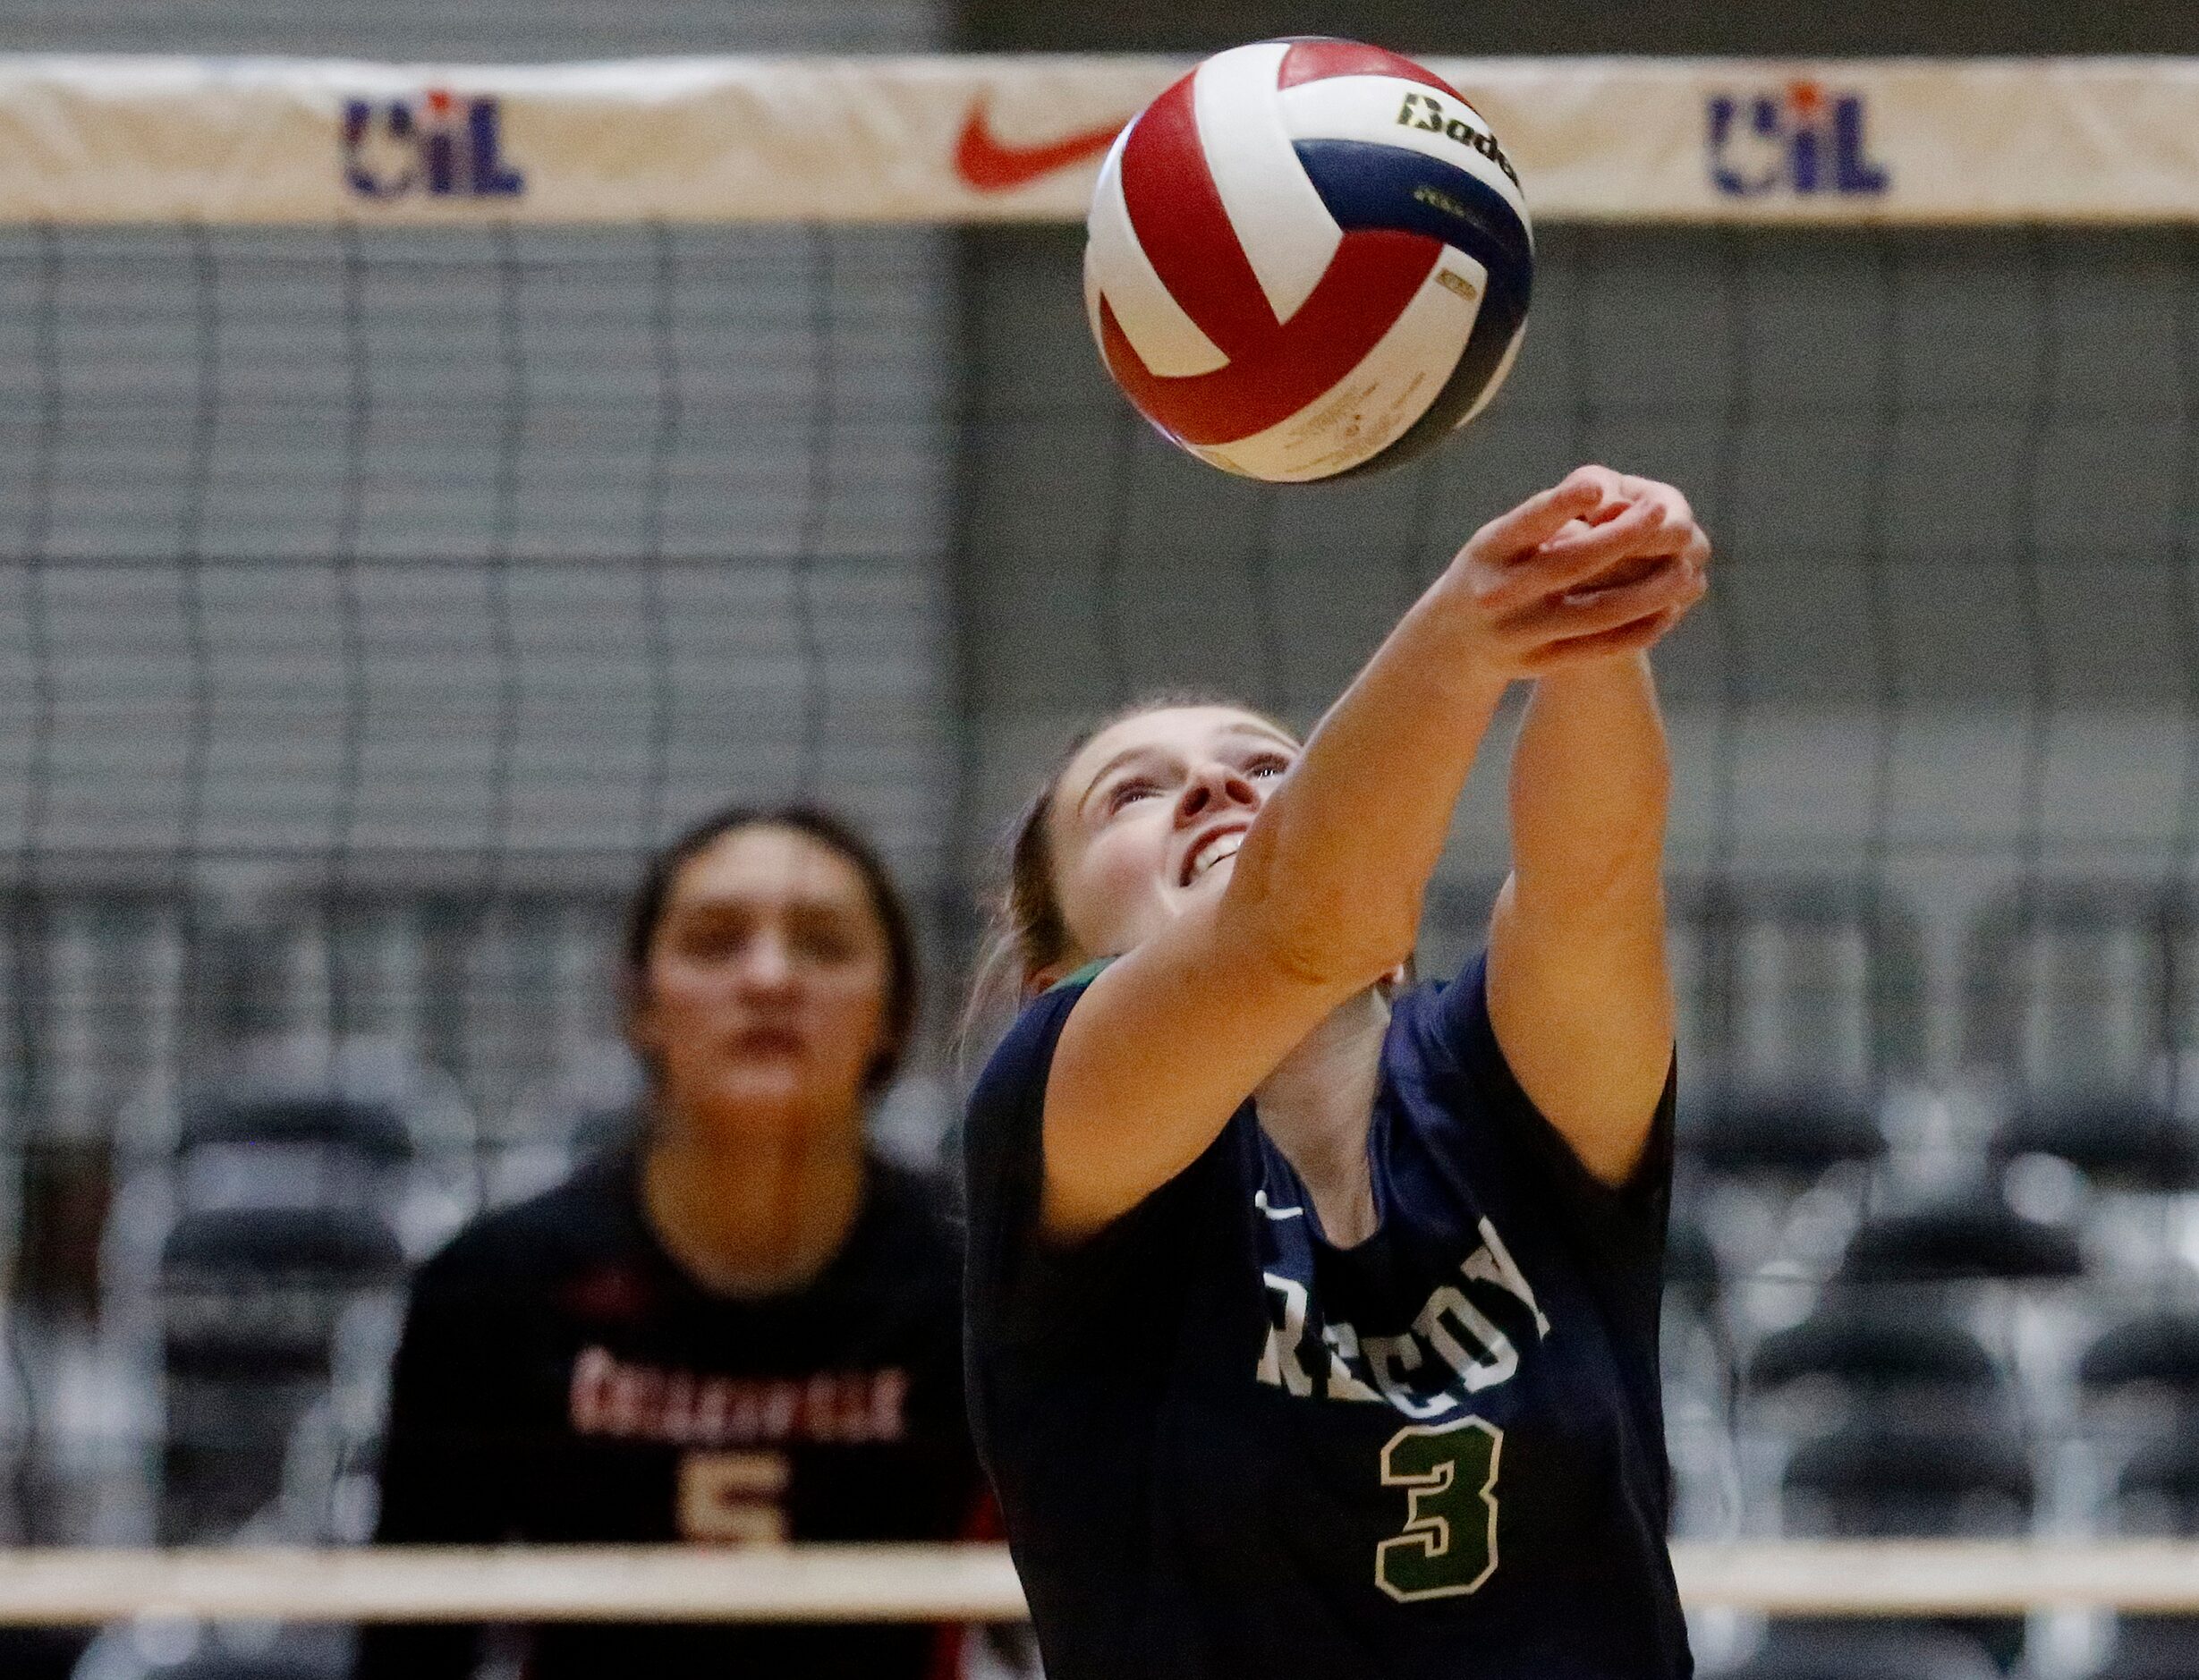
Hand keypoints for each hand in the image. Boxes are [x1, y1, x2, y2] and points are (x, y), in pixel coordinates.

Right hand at [1448, 465, 1709, 676]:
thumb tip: (1609, 495)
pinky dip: (1636, 629)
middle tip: (1664, 513)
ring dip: (1648, 592)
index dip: (1564, 504)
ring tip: (1685, 572)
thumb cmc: (1494, 569)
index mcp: (1488, 550)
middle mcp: (1497, 593)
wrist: (1454, 643)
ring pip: (1594, 613)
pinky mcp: (1538, 663)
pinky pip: (1597, 647)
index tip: (1603, 484)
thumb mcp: (1503, 537)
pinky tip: (1667, 611)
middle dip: (1622, 538)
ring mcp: (1517, 633)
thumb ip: (1549, 516)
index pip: (1529, 522)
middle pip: (1569, 564)